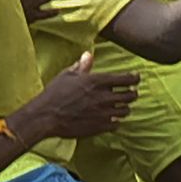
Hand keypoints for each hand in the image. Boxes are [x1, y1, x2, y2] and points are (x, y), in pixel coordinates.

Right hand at [9, 53, 137, 144]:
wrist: (45, 117)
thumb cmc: (53, 94)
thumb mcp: (67, 76)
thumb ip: (82, 66)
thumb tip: (89, 54)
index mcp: (97, 82)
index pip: (126, 79)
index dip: (134, 78)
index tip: (135, 78)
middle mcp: (104, 97)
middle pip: (131, 95)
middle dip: (133, 93)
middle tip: (130, 93)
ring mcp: (103, 113)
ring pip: (126, 110)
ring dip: (124, 107)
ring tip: (120, 106)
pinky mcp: (99, 127)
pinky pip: (117, 124)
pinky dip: (116, 121)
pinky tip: (111, 118)